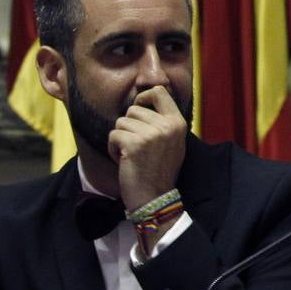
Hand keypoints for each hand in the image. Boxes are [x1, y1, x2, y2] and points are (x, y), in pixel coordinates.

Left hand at [108, 86, 186, 210]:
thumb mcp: (172, 142)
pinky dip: (112, 148)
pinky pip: (113, 134)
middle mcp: (167, 126)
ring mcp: (151, 134)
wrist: (155, 197)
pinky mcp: (134, 144)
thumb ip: (164, 121)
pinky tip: (123, 160)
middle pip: (133, 109)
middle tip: (135, 144)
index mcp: (178, 123)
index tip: (139, 109)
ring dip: (120, 138)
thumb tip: (146, 98)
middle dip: (128, 125)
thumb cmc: (160, 170)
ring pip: (121, 122)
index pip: (159, 92)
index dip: (144, 97)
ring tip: (131, 153)